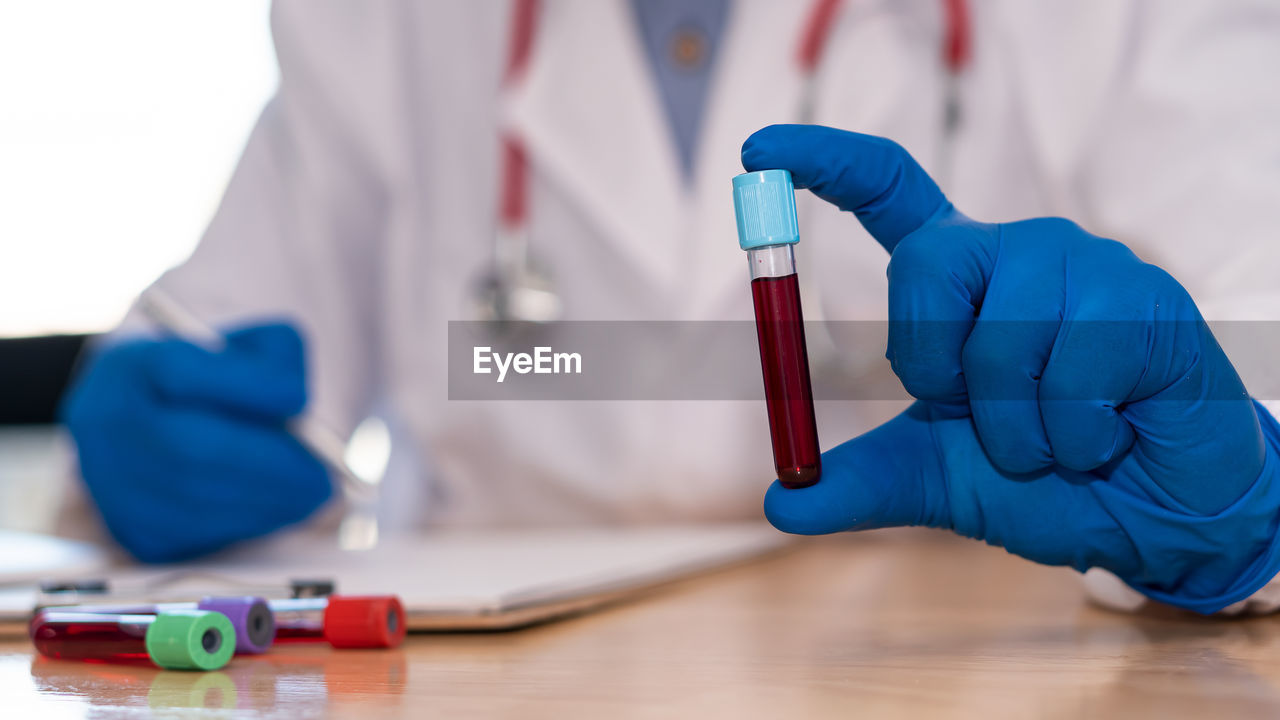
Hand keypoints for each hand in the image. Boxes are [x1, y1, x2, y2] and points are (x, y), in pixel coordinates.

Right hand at [61, 323, 331, 561]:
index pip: (181, 372)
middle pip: (187, 451)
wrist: (164, 421)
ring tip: (312, 495)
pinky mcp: (134, 530)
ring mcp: (110, 482)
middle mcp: (103, 423)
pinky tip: (279, 508)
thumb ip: (276, 364)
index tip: (300, 400)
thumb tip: (296, 406)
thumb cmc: (222, 382)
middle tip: (322, 476)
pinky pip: (196, 534)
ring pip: (193, 502)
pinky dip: (248, 523)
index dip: (247, 388)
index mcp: (130, 366)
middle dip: (267, 468)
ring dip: (265, 503)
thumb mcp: (252, 349)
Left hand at [743, 124, 1279, 613]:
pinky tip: (1107, 434)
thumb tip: (780, 501)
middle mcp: (1012, 253)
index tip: (759, 150)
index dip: (824, 163)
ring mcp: (1080, 266)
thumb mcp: (940, 483)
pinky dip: (1073, 437)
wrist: (1156, 511)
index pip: (887, 190)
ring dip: (1016, 430)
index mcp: (957, 280)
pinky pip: (1072, 373)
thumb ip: (862, 485)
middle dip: (934, 366)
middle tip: (983, 419)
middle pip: (925, 264)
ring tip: (1059, 441)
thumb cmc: (1048, 478)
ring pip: (1000, 339)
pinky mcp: (1141, 297)